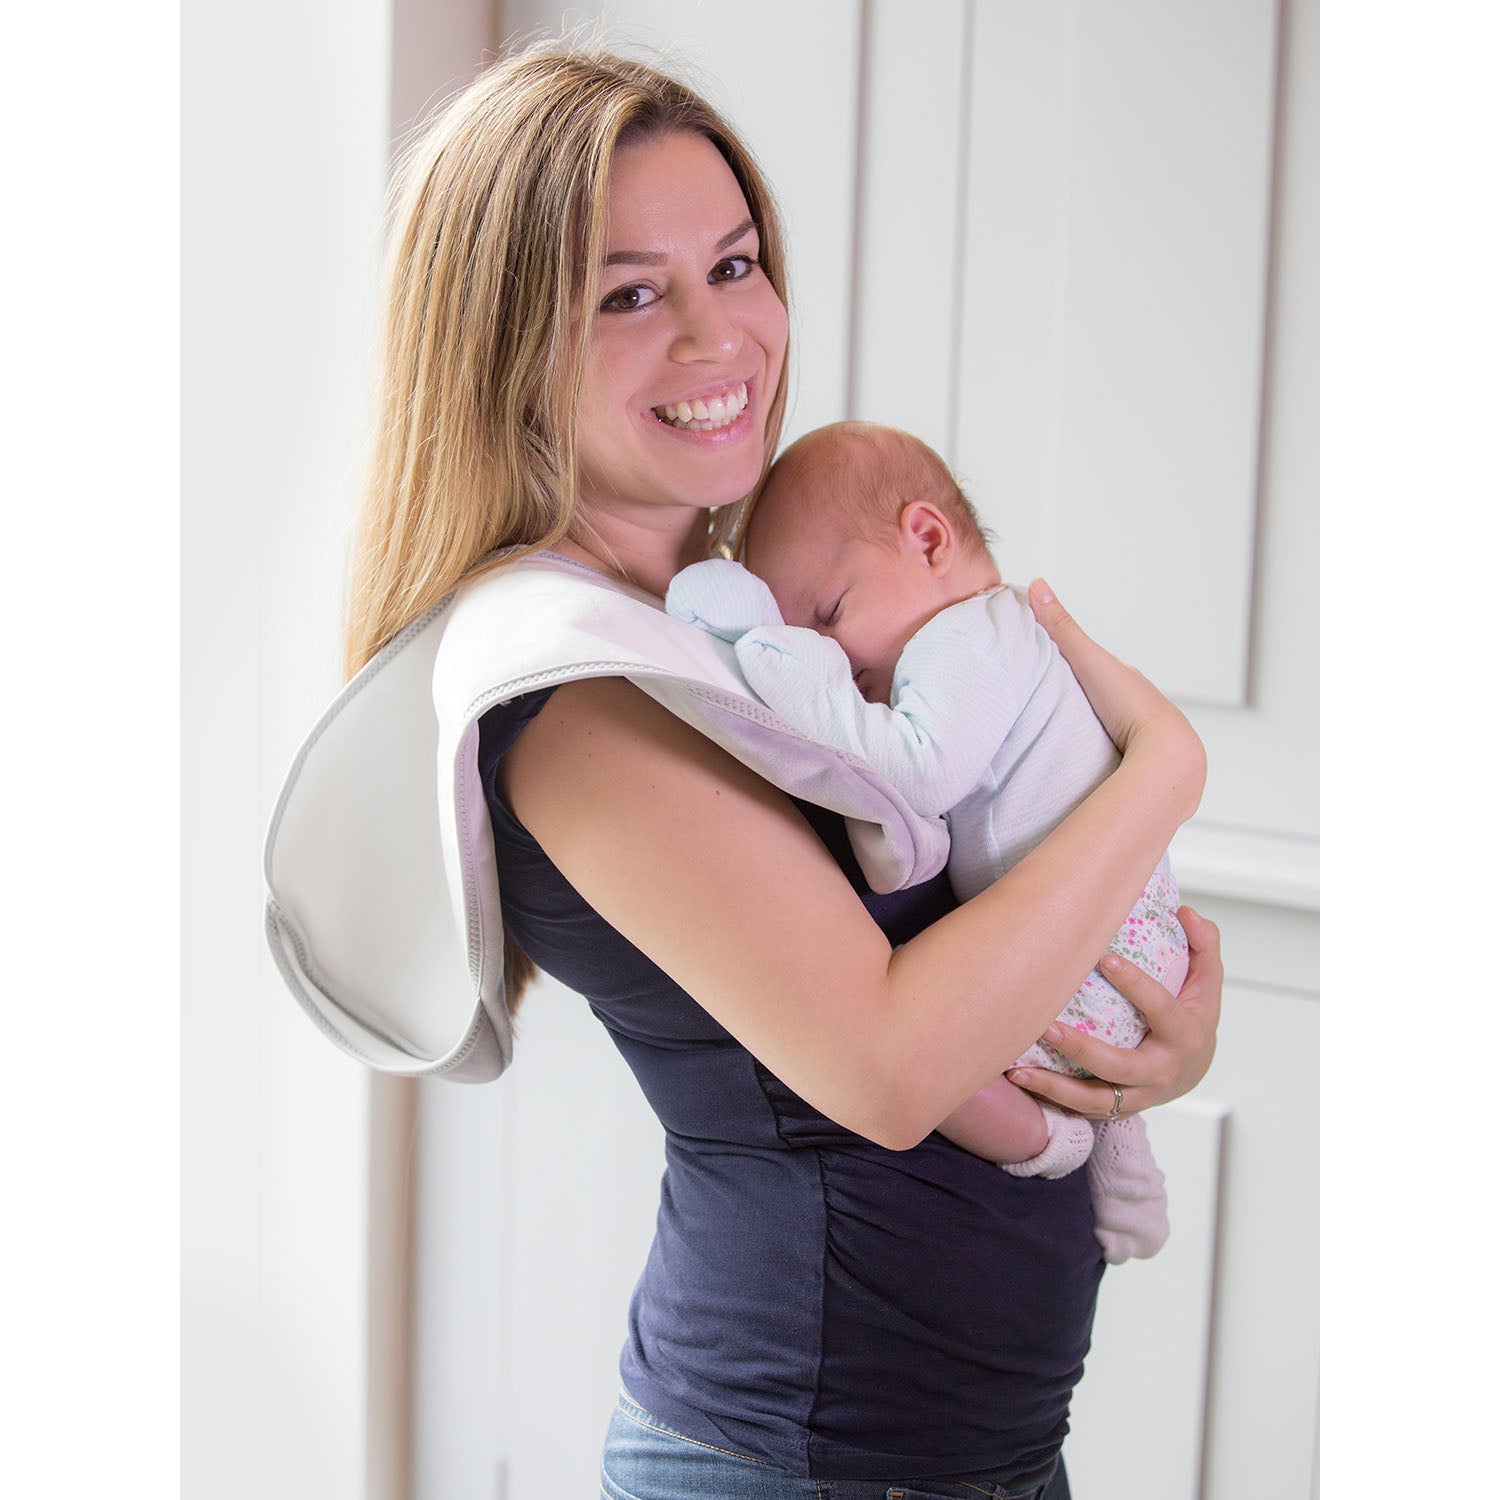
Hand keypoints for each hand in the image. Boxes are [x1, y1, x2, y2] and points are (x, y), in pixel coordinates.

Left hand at [1006, 907, 1222, 1117]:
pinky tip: (1020, 1080)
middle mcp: (1162, 1071)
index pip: (1161, 1009)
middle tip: (1047, 1026)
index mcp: (1184, 1034)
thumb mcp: (1207, 979)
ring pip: (1095, 1099)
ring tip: (1018, 1069)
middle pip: (1120, 1066)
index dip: (1136, 985)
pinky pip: (1083, 1109)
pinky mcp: (1118, 1108)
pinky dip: (1051, 1098)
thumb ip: (1203, 942)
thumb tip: (1185, 912)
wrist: (1192, 1071)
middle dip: (1082, 1049)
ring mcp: (1139, 1095)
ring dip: (1055, 1086)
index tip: (1105, 958)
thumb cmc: (1193, 1016)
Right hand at [1027, 579, 1205, 816]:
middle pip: (1108, 700)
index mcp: (1130, 681)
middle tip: (1054, 707)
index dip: (1076, 666)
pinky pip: (1120, 758)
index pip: (1100, 669)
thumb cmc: (1131, 705)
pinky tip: (1090, 766)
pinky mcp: (1145, 767)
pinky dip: (1106, 758)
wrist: (1165, 755)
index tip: (1050, 668)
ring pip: (1116, 731)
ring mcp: (1146, 739)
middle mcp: (1143, 707)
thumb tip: (1038, 584)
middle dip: (1086, 702)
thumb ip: (1061, 628)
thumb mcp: (1088, 660)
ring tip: (1067, 741)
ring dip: (1097, 733)